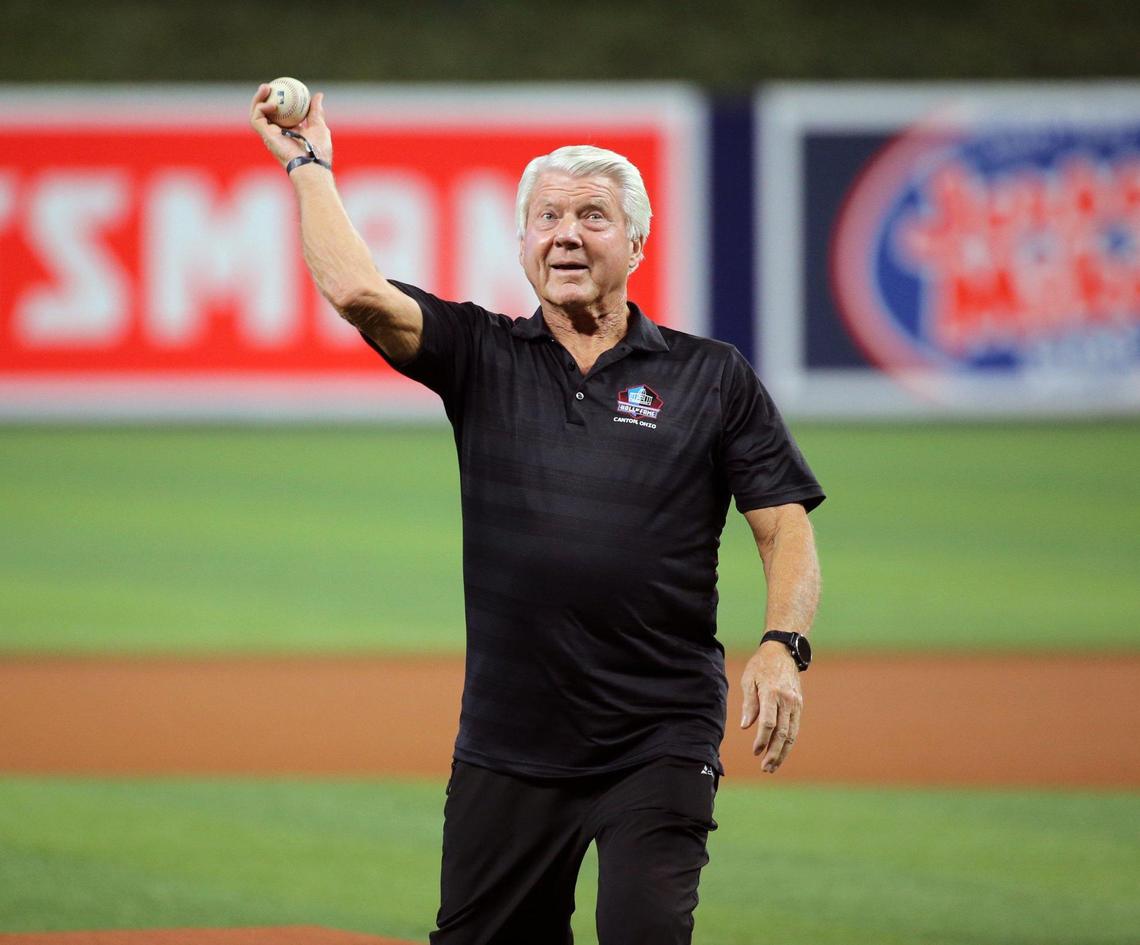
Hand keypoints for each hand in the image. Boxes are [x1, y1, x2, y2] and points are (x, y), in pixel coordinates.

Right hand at [249, 84, 333, 169]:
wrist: (312, 164)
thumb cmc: (319, 150)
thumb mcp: (319, 126)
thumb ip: (316, 111)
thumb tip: (318, 95)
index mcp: (290, 131)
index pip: (281, 113)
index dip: (279, 100)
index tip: (284, 88)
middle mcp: (277, 133)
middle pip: (266, 112)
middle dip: (264, 97)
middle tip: (270, 86)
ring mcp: (270, 135)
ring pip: (257, 113)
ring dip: (258, 99)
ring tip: (266, 87)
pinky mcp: (265, 137)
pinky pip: (257, 119)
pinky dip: (261, 108)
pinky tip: (271, 103)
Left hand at [740, 640, 803, 773]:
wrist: (783, 651)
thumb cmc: (761, 665)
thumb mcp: (748, 679)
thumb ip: (749, 703)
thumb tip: (746, 726)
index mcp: (771, 693)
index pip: (769, 723)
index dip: (762, 740)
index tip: (755, 751)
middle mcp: (786, 700)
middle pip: (782, 733)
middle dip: (774, 753)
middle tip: (765, 768)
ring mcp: (795, 703)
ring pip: (791, 734)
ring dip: (783, 752)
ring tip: (773, 766)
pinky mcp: (799, 705)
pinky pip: (795, 728)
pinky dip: (788, 742)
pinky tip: (781, 752)